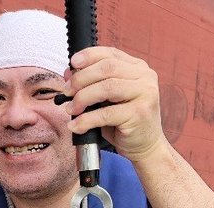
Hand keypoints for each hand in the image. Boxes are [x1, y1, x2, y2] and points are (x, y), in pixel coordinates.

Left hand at [63, 46, 167, 162]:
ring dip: (82, 98)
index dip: (89, 56)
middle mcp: (144, 77)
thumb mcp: (108, 100)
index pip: (110, 54)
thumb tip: (68, 73)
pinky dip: (86, 120)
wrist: (146, 146)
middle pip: (107, 68)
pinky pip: (106, 114)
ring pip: (106, 88)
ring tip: (70, 109)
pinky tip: (76, 126)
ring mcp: (144, 94)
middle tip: (66, 91)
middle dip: (81, 79)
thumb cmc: (125, 123)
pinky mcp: (139, 113)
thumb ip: (93, 84)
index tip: (72, 64)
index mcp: (138, 68)